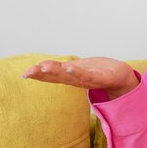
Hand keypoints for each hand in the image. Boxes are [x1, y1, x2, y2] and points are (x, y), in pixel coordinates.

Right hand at [22, 57, 138, 99]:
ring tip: (45, 67)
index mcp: (71, 77)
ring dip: (58, 72)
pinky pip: (91, 76)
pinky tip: (71, 68)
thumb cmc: (97, 71)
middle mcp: (78, 80)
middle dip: (44, 73)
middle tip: (30, 71)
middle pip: (59, 77)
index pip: (52, 76)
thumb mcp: (76, 69)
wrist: (121, 77)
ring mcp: (90, 80)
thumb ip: (61, 69)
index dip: (39, 75)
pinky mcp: (103, 78)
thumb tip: (41, 66)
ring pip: (72, 76)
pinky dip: (80, 73)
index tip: (25, 73)